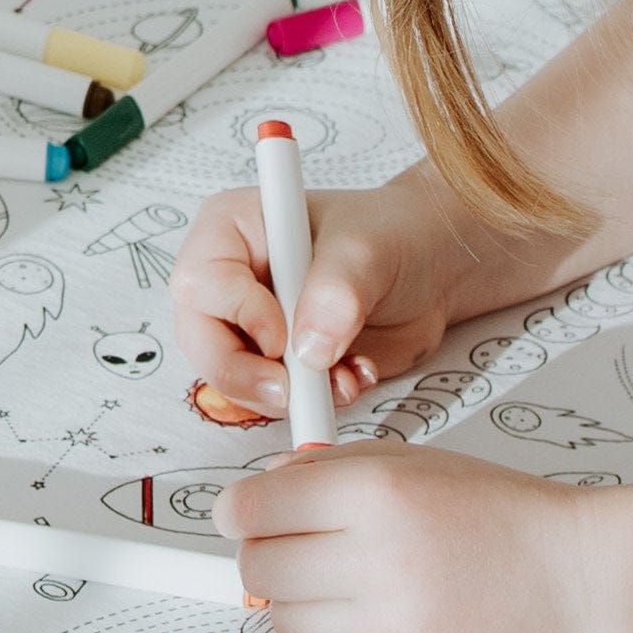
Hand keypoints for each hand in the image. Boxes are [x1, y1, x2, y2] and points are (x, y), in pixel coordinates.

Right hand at [171, 164, 506, 430]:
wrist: (433, 268)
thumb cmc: (393, 235)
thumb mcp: (366, 250)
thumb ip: (337, 292)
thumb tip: (309, 349)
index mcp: (232, 229)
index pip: (200, 282)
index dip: (237, 315)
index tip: (281, 335)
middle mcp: (231, 278)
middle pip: (201, 341)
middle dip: (246, 375)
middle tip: (291, 390)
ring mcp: (251, 324)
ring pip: (232, 380)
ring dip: (289, 394)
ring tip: (343, 374)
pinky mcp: (278, 362)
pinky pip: (273, 400)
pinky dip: (312, 403)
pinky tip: (351, 377)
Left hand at [214, 444, 632, 632]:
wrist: (576, 578)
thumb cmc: (501, 509)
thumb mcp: (415, 460)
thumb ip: (333, 468)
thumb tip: (267, 487)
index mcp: (374, 492)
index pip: (254, 509)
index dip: (237, 509)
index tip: (240, 511)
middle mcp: (373, 558)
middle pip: (257, 569)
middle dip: (260, 551)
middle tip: (286, 541)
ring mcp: (387, 622)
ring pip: (284, 618)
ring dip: (294, 594)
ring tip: (334, 573)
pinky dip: (334, 628)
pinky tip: (371, 604)